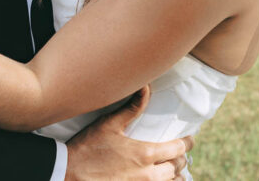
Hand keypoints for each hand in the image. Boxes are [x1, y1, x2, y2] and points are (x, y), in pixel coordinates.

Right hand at [65, 86, 192, 180]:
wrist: (69, 174)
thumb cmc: (88, 148)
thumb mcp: (108, 125)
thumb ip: (131, 108)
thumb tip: (146, 88)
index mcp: (144, 154)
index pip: (178, 149)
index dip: (187, 143)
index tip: (189, 139)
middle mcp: (148, 175)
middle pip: (178, 167)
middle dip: (181, 158)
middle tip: (179, 152)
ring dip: (175, 175)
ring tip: (172, 168)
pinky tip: (160, 179)